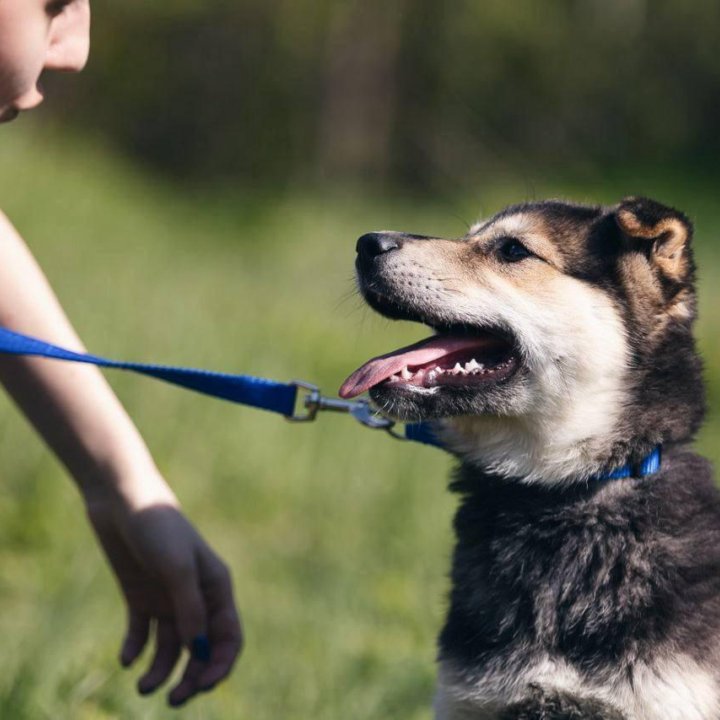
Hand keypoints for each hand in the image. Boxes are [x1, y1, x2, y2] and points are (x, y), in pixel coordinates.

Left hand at [85, 493, 242, 706]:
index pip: (229, 637)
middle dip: (191, 677)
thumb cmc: (158, 528)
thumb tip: (199, 651)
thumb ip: (189, 609)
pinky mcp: (141, 596)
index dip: (220, 665)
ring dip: (161, 670)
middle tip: (172, 700)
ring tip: (142, 685)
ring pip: (171, 647)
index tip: (201, 685)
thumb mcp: (177, 568)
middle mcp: (195, 597)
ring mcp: (167, 598)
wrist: (122, 500)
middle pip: (201, 649)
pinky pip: (142, 633)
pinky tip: (127, 658)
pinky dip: (136, 649)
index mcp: (216, 587)